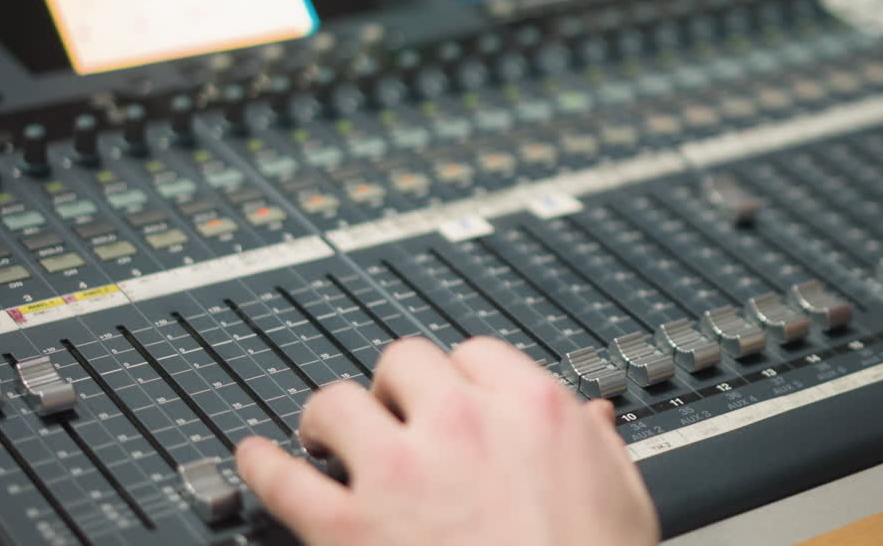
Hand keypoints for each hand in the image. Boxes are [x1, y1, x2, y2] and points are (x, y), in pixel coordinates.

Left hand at [236, 337, 660, 545]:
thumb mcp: (625, 501)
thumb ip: (601, 449)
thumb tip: (595, 420)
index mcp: (531, 409)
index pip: (474, 354)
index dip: (459, 378)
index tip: (452, 397)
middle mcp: (461, 426)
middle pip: (404, 361)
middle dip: (396, 388)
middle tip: (394, 416)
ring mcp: (400, 474)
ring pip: (338, 402)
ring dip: (330, 418)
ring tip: (326, 435)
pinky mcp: (349, 531)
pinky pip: (284, 481)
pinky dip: (262, 466)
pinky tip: (257, 459)